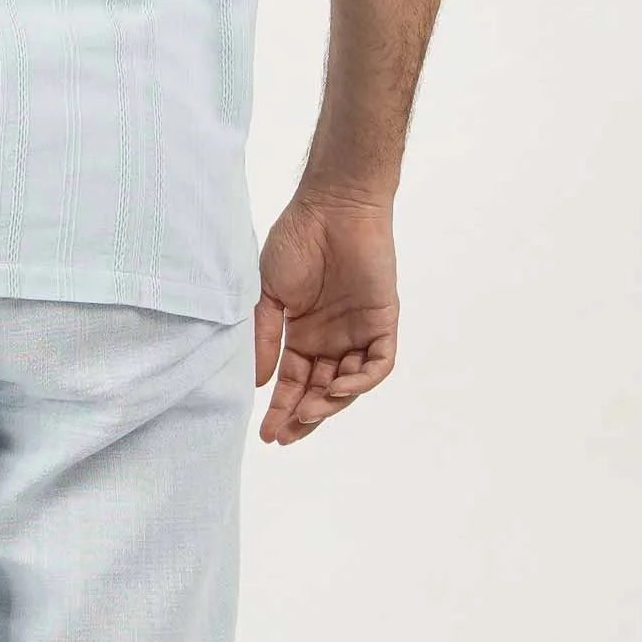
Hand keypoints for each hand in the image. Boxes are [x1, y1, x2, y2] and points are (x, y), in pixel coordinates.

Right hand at [253, 192, 397, 446]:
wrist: (331, 207)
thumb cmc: (296, 241)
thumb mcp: (268, 294)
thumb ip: (265, 337)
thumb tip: (258, 383)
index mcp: (303, 334)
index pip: (293, 382)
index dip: (281, 409)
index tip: (266, 432)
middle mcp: (331, 339)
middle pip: (320, 391)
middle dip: (303, 417)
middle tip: (284, 434)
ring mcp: (358, 332)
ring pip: (349, 384)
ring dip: (330, 403)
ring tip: (307, 413)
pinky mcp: (383, 321)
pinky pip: (378, 363)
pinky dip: (362, 381)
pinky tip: (339, 389)